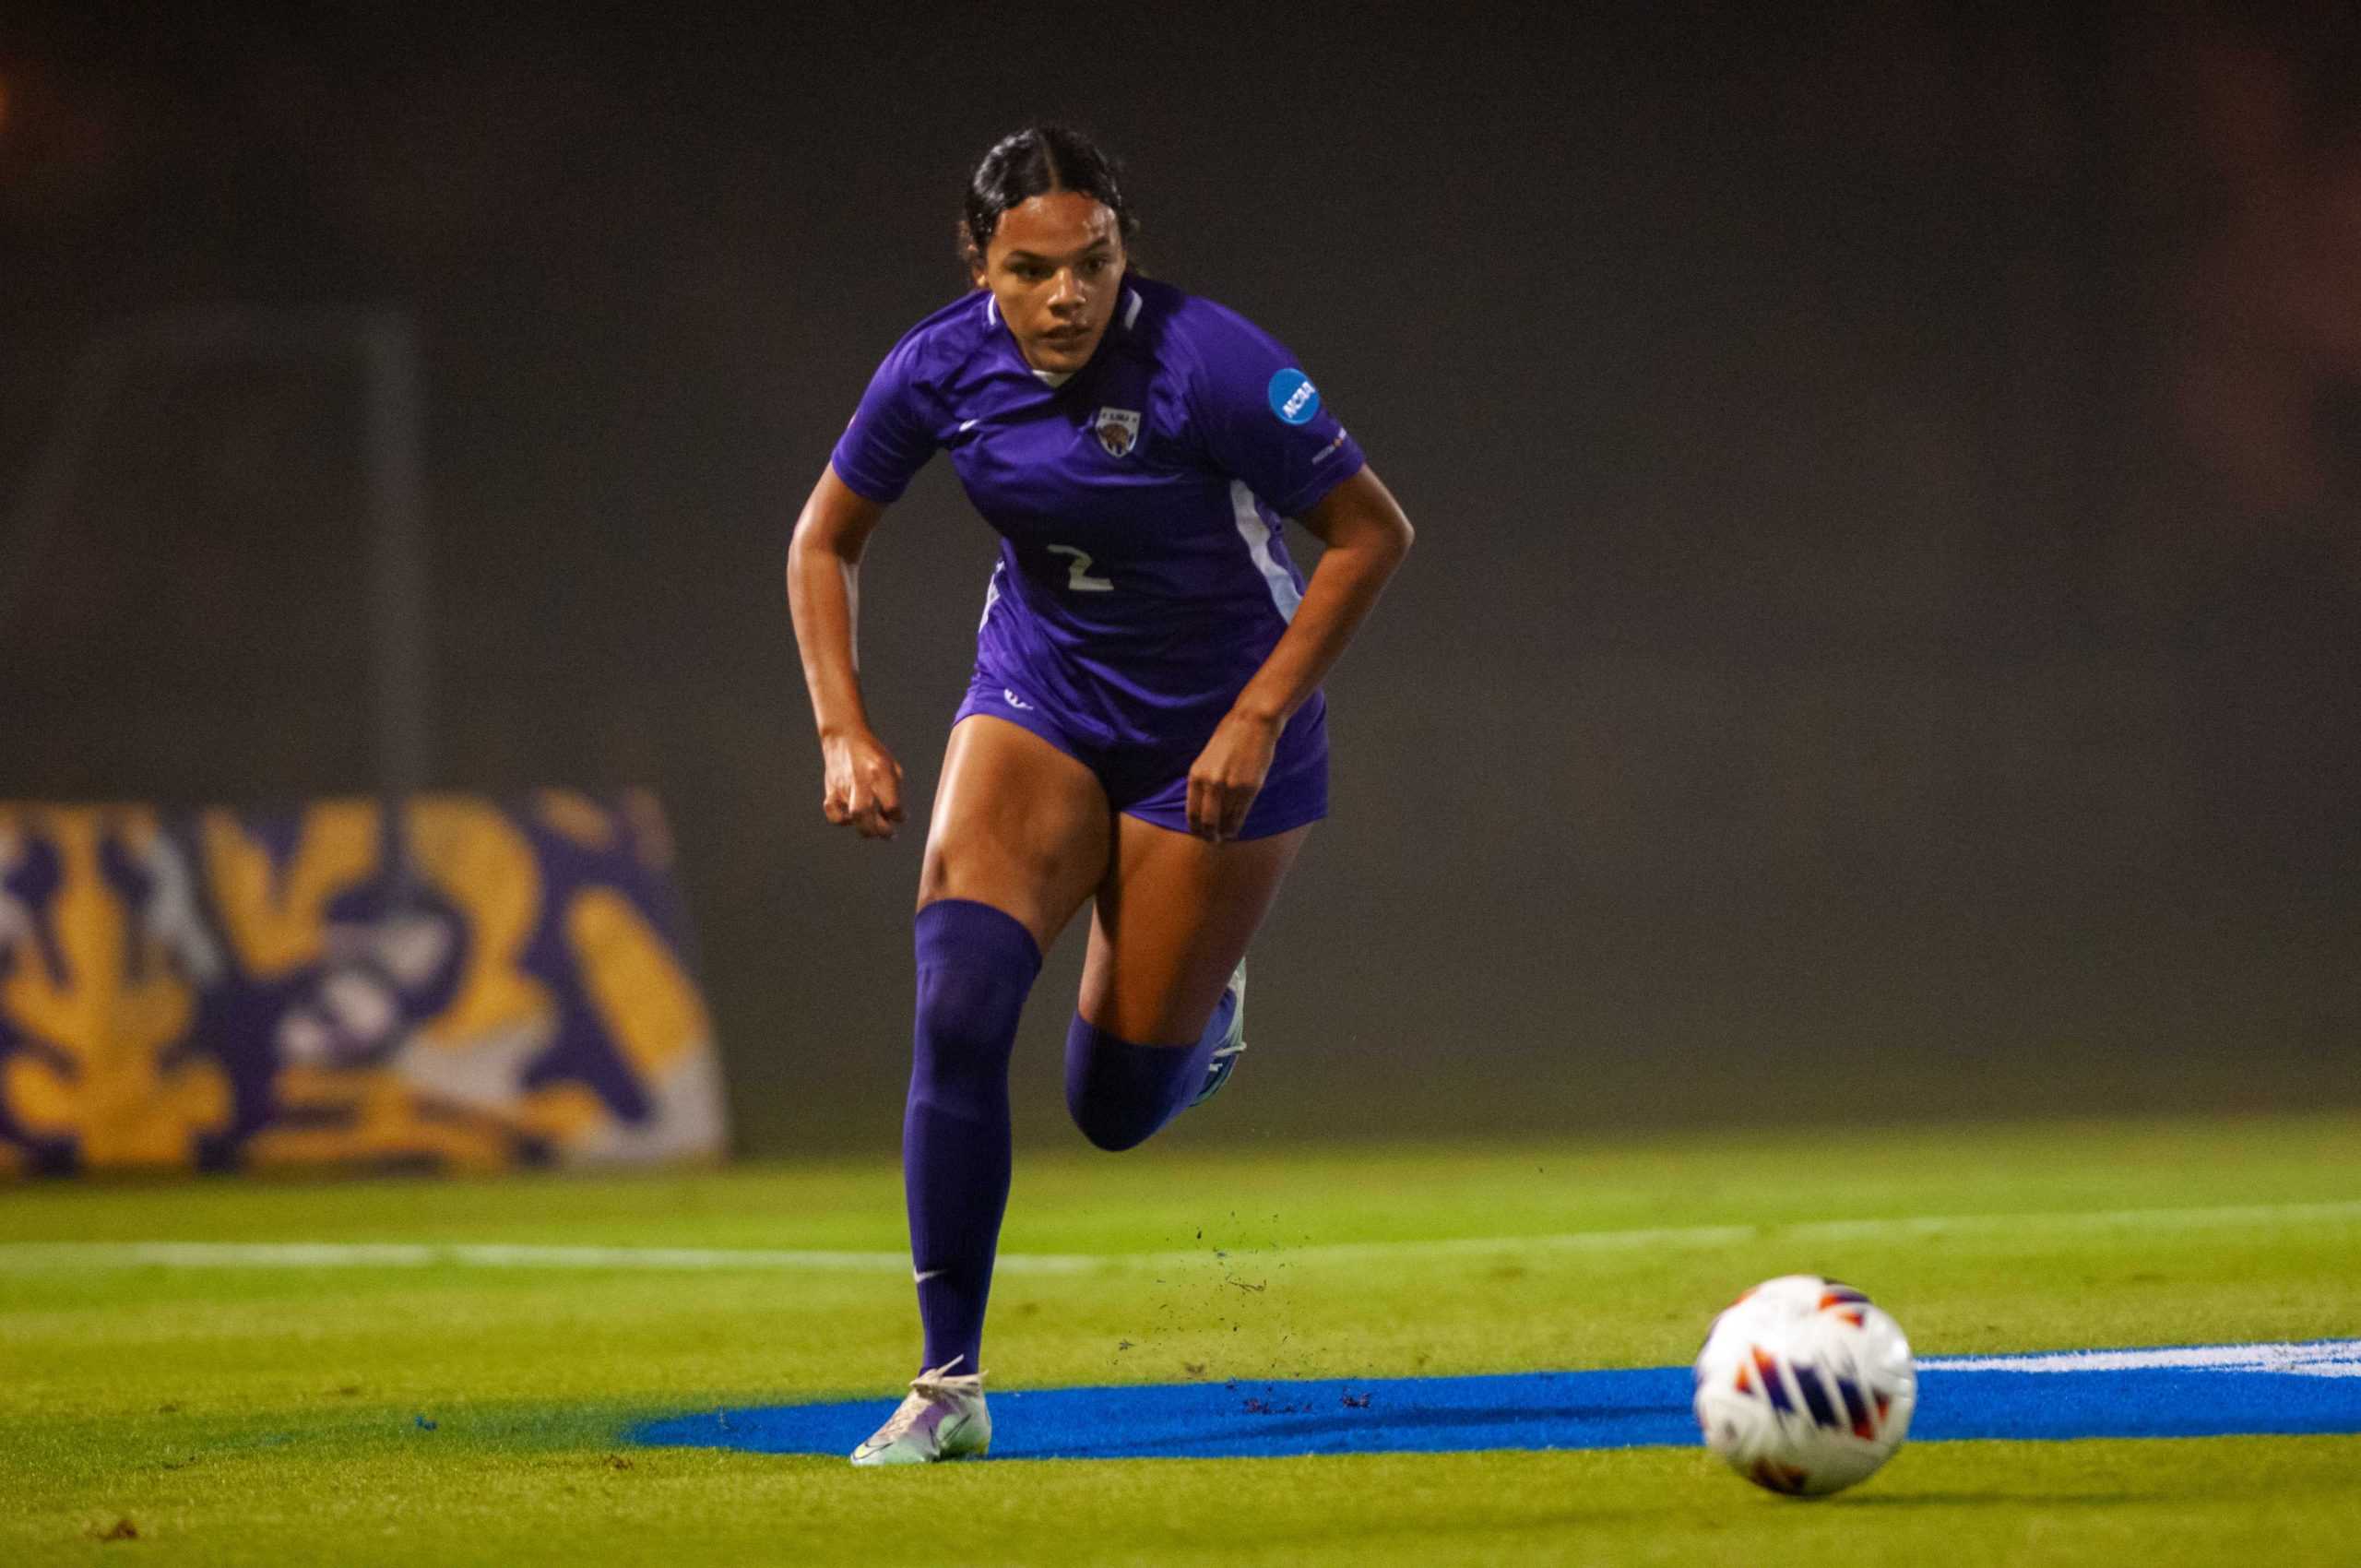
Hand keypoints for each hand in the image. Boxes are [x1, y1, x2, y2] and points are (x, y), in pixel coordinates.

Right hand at [820, 729, 905, 838]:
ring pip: (853, 818)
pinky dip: (843, 821)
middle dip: (881, 831)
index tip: (901, 817)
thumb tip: (896, 818)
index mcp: (881, 772)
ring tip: (874, 829)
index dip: (899, 816)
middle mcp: (861, 780)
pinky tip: (851, 818)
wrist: (845, 737)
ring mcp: (844, 786)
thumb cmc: (872, 754)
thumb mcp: (892, 766)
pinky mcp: (832, 790)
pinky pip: (834, 814)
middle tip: (889, 834)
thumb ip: (895, 791)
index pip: (892, 805)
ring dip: (866, 829)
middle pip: (868, 815)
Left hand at [1186, 708, 1281, 842]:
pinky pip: (1240, 814)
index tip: (1199, 834)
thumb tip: (1202, 805)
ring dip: (1224, 831)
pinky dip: (1236, 825)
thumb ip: (1203, 780)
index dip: (1195, 827)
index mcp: (1196, 775)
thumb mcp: (1206, 759)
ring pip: (1225, 820)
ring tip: (1224, 836)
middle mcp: (1211, 783)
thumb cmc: (1229, 738)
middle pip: (1207, 821)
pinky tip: (1234, 829)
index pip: (1192, 811)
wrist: (1252, 723)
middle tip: (1212, 840)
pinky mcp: (1249, 788)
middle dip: (1208, 834)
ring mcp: (1230, 787)